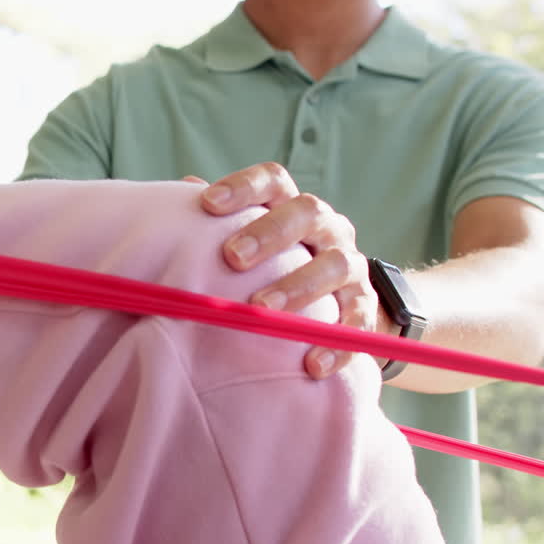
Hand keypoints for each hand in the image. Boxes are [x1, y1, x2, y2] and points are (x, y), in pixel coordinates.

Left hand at [194, 163, 382, 378]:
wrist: (342, 302)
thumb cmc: (276, 266)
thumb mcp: (249, 240)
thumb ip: (216, 223)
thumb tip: (178, 194)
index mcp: (292, 206)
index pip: (273, 181)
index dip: (243, 188)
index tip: (208, 204)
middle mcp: (326, 228)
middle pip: (306, 213)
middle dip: (269, 233)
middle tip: (232, 257)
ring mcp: (350, 265)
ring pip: (334, 265)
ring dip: (298, 286)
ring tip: (262, 309)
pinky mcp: (366, 307)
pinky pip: (358, 322)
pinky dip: (337, 343)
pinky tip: (311, 363)